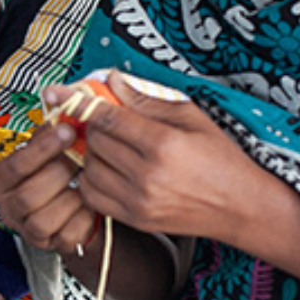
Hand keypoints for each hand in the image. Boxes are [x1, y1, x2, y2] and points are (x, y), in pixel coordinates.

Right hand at [0, 121, 100, 257]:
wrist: (73, 204)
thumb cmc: (58, 170)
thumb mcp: (49, 149)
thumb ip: (50, 132)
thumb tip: (63, 107)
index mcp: (1, 180)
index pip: (16, 166)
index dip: (43, 148)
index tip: (67, 131)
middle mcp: (9, 208)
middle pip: (28, 196)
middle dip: (60, 174)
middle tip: (80, 160)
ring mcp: (29, 231)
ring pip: (44, 220)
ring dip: (71, 197)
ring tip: (84, 181)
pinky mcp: (51, 246)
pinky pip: (67, 235)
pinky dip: (83, 217)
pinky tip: (89, 202)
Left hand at [67, 70, 261, 243]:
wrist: (240, 207)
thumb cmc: (220, 157)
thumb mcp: (190, 116)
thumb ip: (146, 99)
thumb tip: (112, 80)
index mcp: (162, 143)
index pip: (107, 117)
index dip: (80, 102)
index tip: (58, 92)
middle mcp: (146, 175)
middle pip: (95, 141)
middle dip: (94, 126)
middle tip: (105, 121)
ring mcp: (138, 201)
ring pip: (89, 168)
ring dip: (92, 153)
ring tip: (112, 146)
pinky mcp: (135, 219)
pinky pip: (92, 195)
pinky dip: (92, 179)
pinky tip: (108, 169)